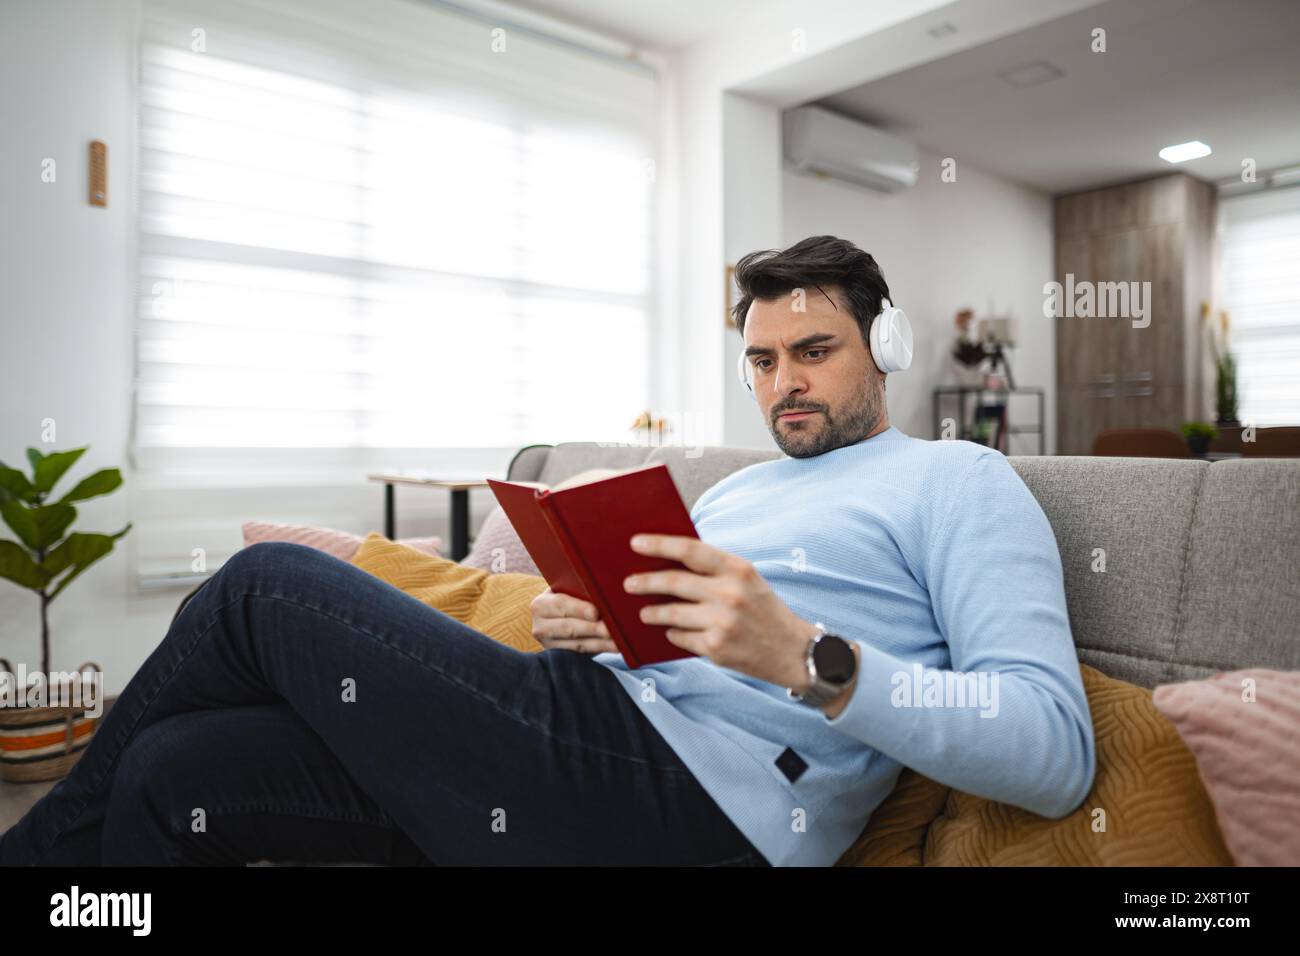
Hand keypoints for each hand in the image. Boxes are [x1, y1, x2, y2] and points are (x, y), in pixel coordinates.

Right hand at [530, 587, 618, 654]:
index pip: (560, 604)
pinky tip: (616, 647)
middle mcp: (540, 626)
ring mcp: (549, 645)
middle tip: (610, 630)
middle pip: (568, 628)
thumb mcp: (569, 590)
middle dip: (592, 629)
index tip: (595, 613)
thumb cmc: (570, 596)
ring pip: (578, 644)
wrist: (560, 615)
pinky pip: (584, 654)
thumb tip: (604, 591)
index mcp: (540, 605)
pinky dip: (601, 650)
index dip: (578, 609)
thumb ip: (581, 590)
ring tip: (618, 642)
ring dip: (601, 643)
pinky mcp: (561, 657)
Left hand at [623, 534, 813, 688]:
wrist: (792, 651)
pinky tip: (672, 632)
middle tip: (628, 583)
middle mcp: (730, 594)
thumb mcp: (747, 579)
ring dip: (652, 613)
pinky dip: (673, 634)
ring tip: (644, 613)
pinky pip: (680, 637)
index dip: (659, 544)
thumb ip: (714, 569)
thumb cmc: (763, 609)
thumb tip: (668, 561)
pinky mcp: (715, 649)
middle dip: (645, 582)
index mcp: (738, 569)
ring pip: (671, 614)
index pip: (689, 550)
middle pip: (673, 582)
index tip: (636, 543)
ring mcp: (722, 623)